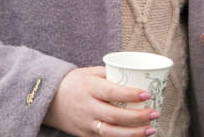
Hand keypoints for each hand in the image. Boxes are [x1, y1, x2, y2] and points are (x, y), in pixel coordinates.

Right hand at [43, 66, 159, 136]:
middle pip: (115, 116)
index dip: (130, 95)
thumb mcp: (90, 72)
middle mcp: (87, 107)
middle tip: (155, 113)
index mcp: (89, 88)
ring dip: (133, 133)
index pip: (111, 92)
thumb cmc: (74, 82)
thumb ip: (111, 74)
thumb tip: (136, 75)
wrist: (49, 99)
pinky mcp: (85, 135)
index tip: (147, 94)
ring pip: (111, 133)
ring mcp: (86, 124)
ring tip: (151, 129)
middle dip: (137, 117)